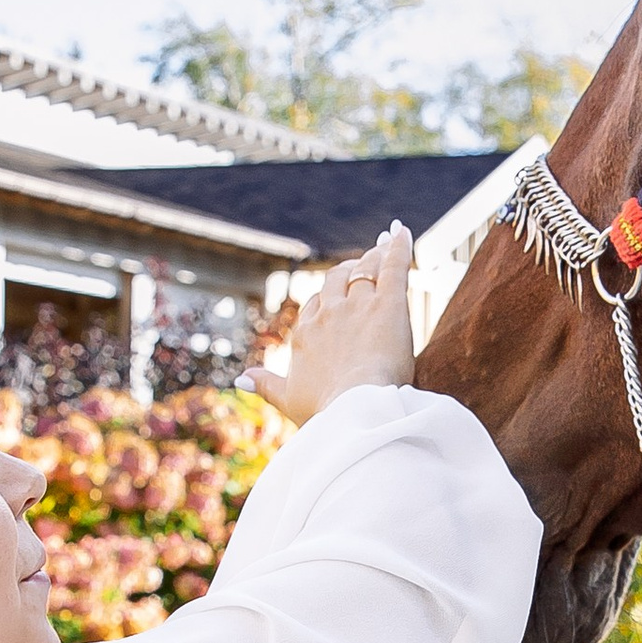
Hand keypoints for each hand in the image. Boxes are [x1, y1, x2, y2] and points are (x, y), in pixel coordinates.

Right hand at [244, 223, 416, 423]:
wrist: (354, 408)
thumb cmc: (324, 411)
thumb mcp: (288, 400)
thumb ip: (265, 385)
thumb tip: (239, 379)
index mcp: (304, 334)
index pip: (315, 305)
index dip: (328, 297)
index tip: (338, 294)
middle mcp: (328, 313)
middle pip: (336, 279)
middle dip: (347, 269)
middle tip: (361, 264)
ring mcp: (357, 306)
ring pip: (365, 270)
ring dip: (374, 257)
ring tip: (384, 246)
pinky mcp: (388, 304)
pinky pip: (394, 266)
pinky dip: (399, 246)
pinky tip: (401, 230)